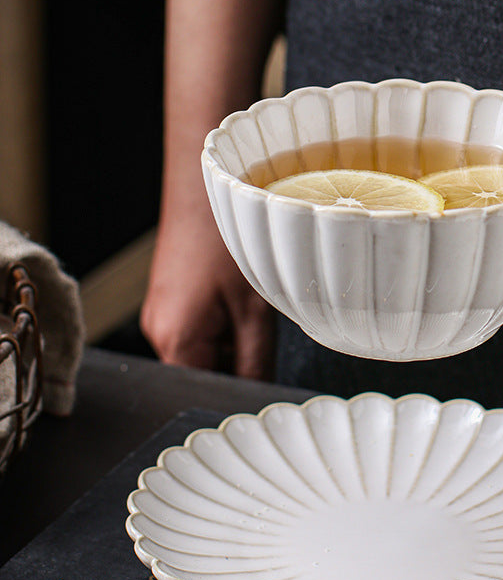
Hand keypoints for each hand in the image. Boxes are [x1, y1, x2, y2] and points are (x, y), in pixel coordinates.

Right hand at [141, 213, 275, 378]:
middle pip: (205, 375)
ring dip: (232, 344)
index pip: (207, 393)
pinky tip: (239, 299)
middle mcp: (160, 331)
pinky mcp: (171, 300)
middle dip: (238, 366)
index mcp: (176, 340)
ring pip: (205, 352)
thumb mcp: (254, 311)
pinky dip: (224, 324)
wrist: (202, 186)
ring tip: (250, 310)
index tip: (265, 385)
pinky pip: (200, 330)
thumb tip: (260, 394)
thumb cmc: (224, 239)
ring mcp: (162, 315)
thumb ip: (256, 362)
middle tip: (263, 336)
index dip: (239, 393)